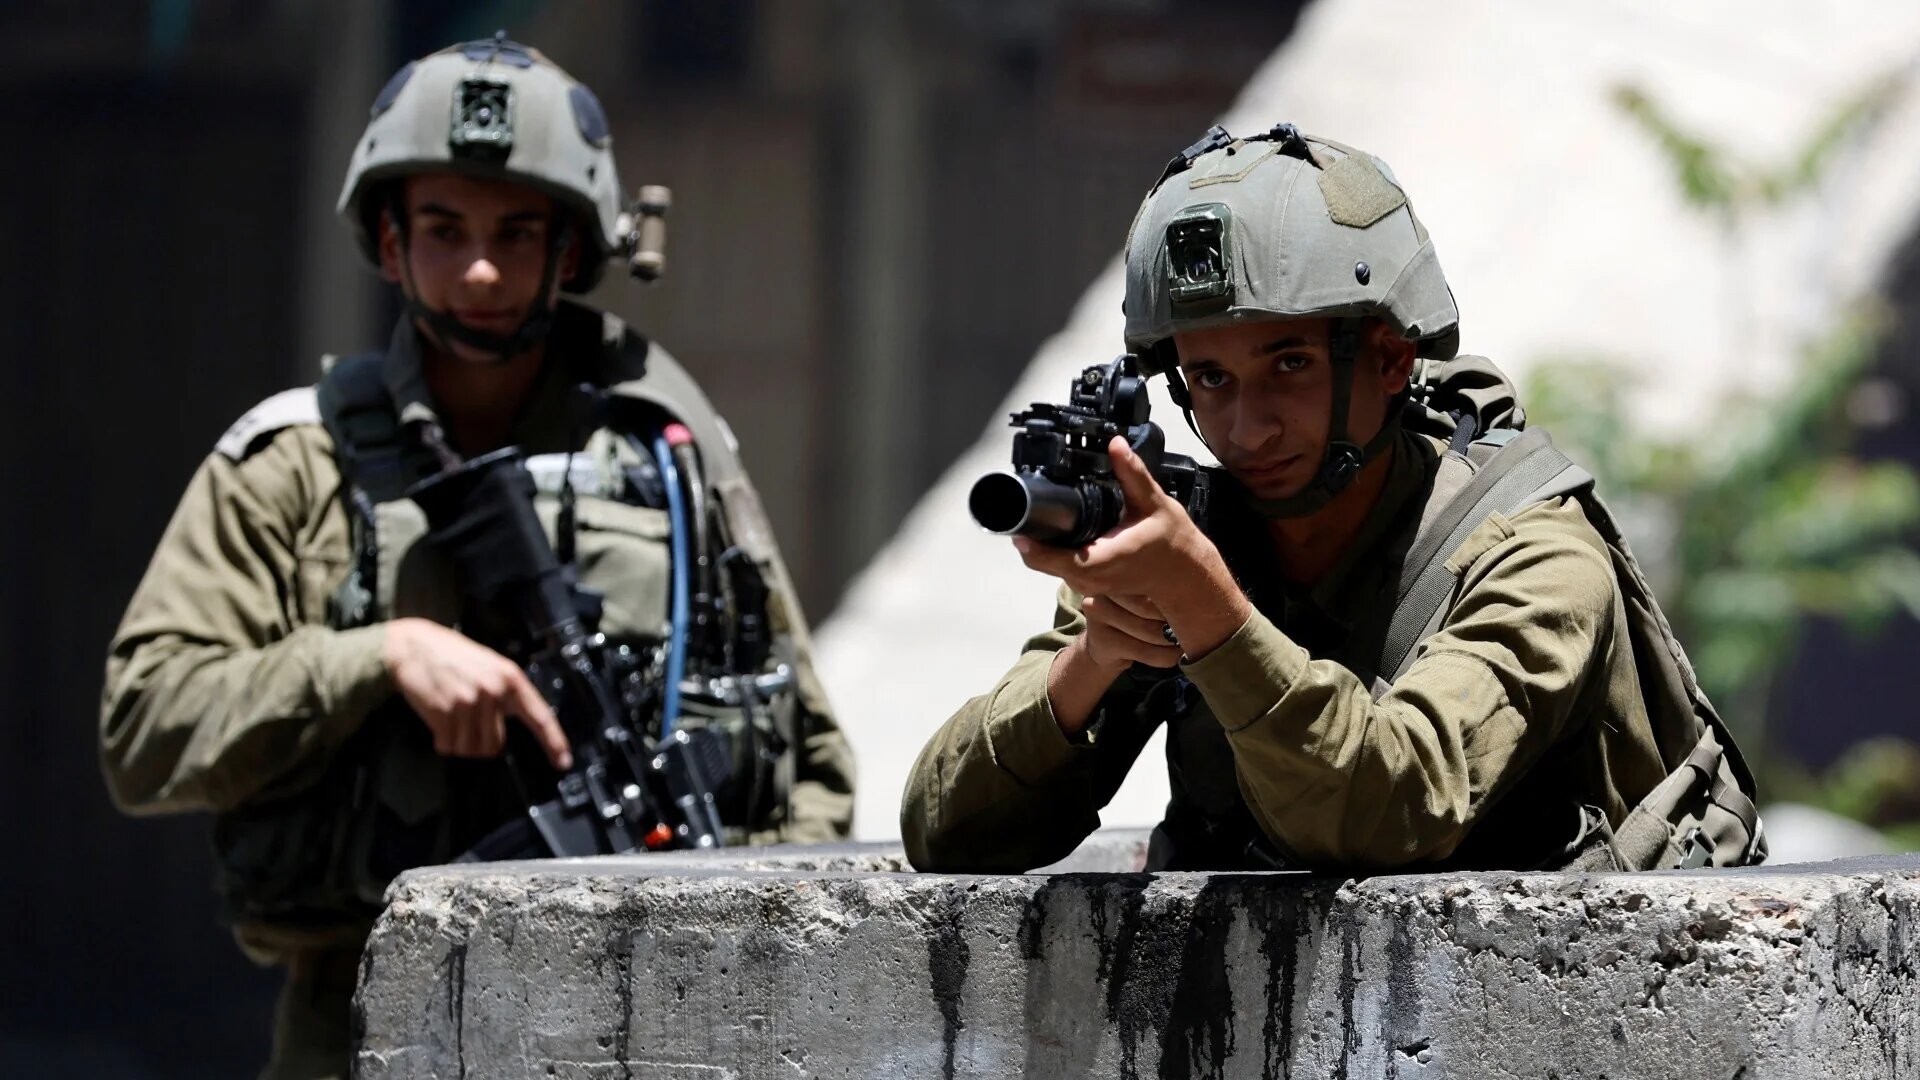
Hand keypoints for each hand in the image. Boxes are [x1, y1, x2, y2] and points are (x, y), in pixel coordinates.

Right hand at [381, 618, 572, 768]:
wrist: (414, 646)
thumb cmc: (453, 657)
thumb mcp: (490, 666)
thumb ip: (506, 694)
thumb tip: (514, 724)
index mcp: (511, 679)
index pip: (540, 716)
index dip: (554, 742)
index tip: (563, 762)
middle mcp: (494, 692)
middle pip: (495, 746)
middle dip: (480, 741)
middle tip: (466, 722)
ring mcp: (469, 703)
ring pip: (471, 749)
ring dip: (459, 743)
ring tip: (451, 718)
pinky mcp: (444, 713)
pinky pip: (448, 746)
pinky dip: (442, 741)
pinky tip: (438, 721)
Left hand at [1013, 436, 1248, 657]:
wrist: (1185, 576)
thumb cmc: (1172, 543)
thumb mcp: (1155, 503)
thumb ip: (1132, 474)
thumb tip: (1116, 445)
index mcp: (1101, 558)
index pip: (1048, 557)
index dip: (1028, 541)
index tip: (1017, 522)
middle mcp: (1090, 577)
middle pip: (1040, 560)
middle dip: (1032, 534)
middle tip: (1027, 505)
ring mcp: (1088, 585)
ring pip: (1047, 565)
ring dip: (1041, 543)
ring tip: (1042, 515)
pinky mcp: (1089, 585)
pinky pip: (1060, 567)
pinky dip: (1055, 550)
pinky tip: (1062, 530)